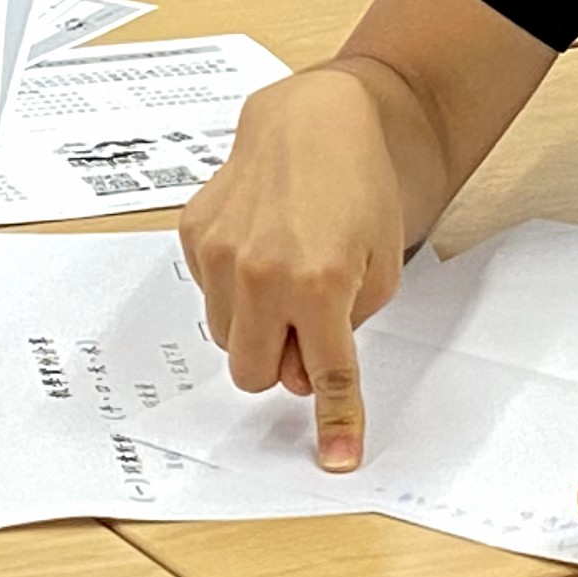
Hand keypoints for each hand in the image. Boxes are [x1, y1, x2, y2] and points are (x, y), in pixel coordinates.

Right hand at [179, 66, 408, 469]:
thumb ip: (348, 326)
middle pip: (254, 373)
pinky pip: (208, 296)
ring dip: (255, 327)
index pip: (327, 372)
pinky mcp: (195, 234)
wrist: (314, 119)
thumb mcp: (382, 265)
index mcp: (321, 284)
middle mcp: (264, 274)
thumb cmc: (358, 187)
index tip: (336, 457)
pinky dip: (234, 289)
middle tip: (307, 328)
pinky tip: (260, 247)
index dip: (335, 421)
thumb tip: (306, 372)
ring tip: (285, 277)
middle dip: (281, 365)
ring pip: (225, 339)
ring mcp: (221, 254)